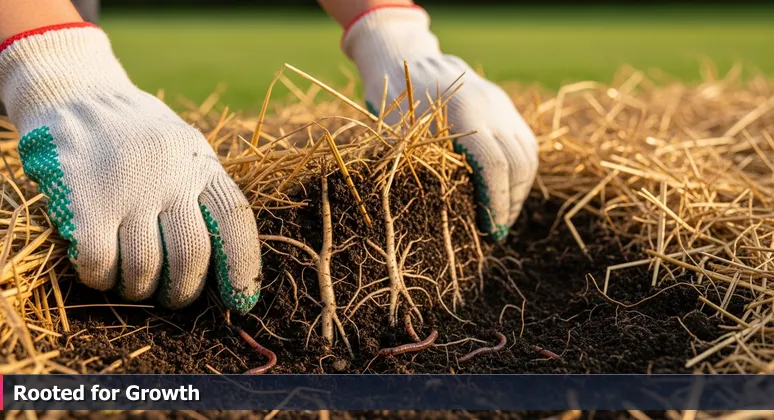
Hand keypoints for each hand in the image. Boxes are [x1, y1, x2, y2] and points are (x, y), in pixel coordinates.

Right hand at [0, 24, 261, 311]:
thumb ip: (203, 193)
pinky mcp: (84, 202)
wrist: (77, 96)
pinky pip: (99, 264)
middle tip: (174, 297)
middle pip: (191, 255)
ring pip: (144, 268)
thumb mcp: (186, 149)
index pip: (235, 220)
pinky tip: (102, 271)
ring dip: (140, 290)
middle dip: (184, 291)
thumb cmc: (142, 137)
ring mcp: (127, 189)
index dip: (243, 268)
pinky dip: (102, 280)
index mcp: (202, 164)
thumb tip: (223, 265)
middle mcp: (170, 176)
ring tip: (136, 284)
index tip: (241, 302)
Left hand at [343, 6, 538, 240]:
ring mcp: (502, 103)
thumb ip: (421, 162)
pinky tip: (505, 190)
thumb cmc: (392, 97)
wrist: (403, 56)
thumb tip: (439, 213)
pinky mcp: (504, 105)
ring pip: (527, 153)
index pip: (495, 167)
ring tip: (503, 215)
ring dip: (519, 188)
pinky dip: (519, 170)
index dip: (496, 203)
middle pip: (519, 163)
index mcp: (465, 112)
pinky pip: (524, 142)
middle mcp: (492, 106)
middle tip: (496, 231)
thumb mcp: (397, 130)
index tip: (490, 230)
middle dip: (511, 202)